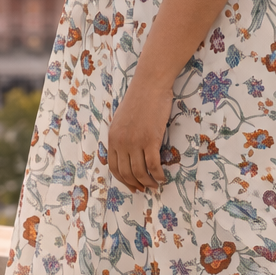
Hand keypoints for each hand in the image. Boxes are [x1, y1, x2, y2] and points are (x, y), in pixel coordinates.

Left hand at [107, 78, 173, 192]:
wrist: (149, 85)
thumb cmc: (139, 99)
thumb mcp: (121, 120)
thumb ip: (121, 136)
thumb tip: (128, 153)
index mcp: (112, 138)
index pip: (114, 167)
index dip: (123, 181)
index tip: (132, 186)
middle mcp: (121, 142)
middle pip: (126, 173)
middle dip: (136, 184)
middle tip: (145, 189)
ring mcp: (135, 142)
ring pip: (140, 172)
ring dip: (149, 182)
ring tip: (156, 184)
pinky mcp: (150, 140)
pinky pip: (153, 165)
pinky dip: (158, 175)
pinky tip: (162, 177)